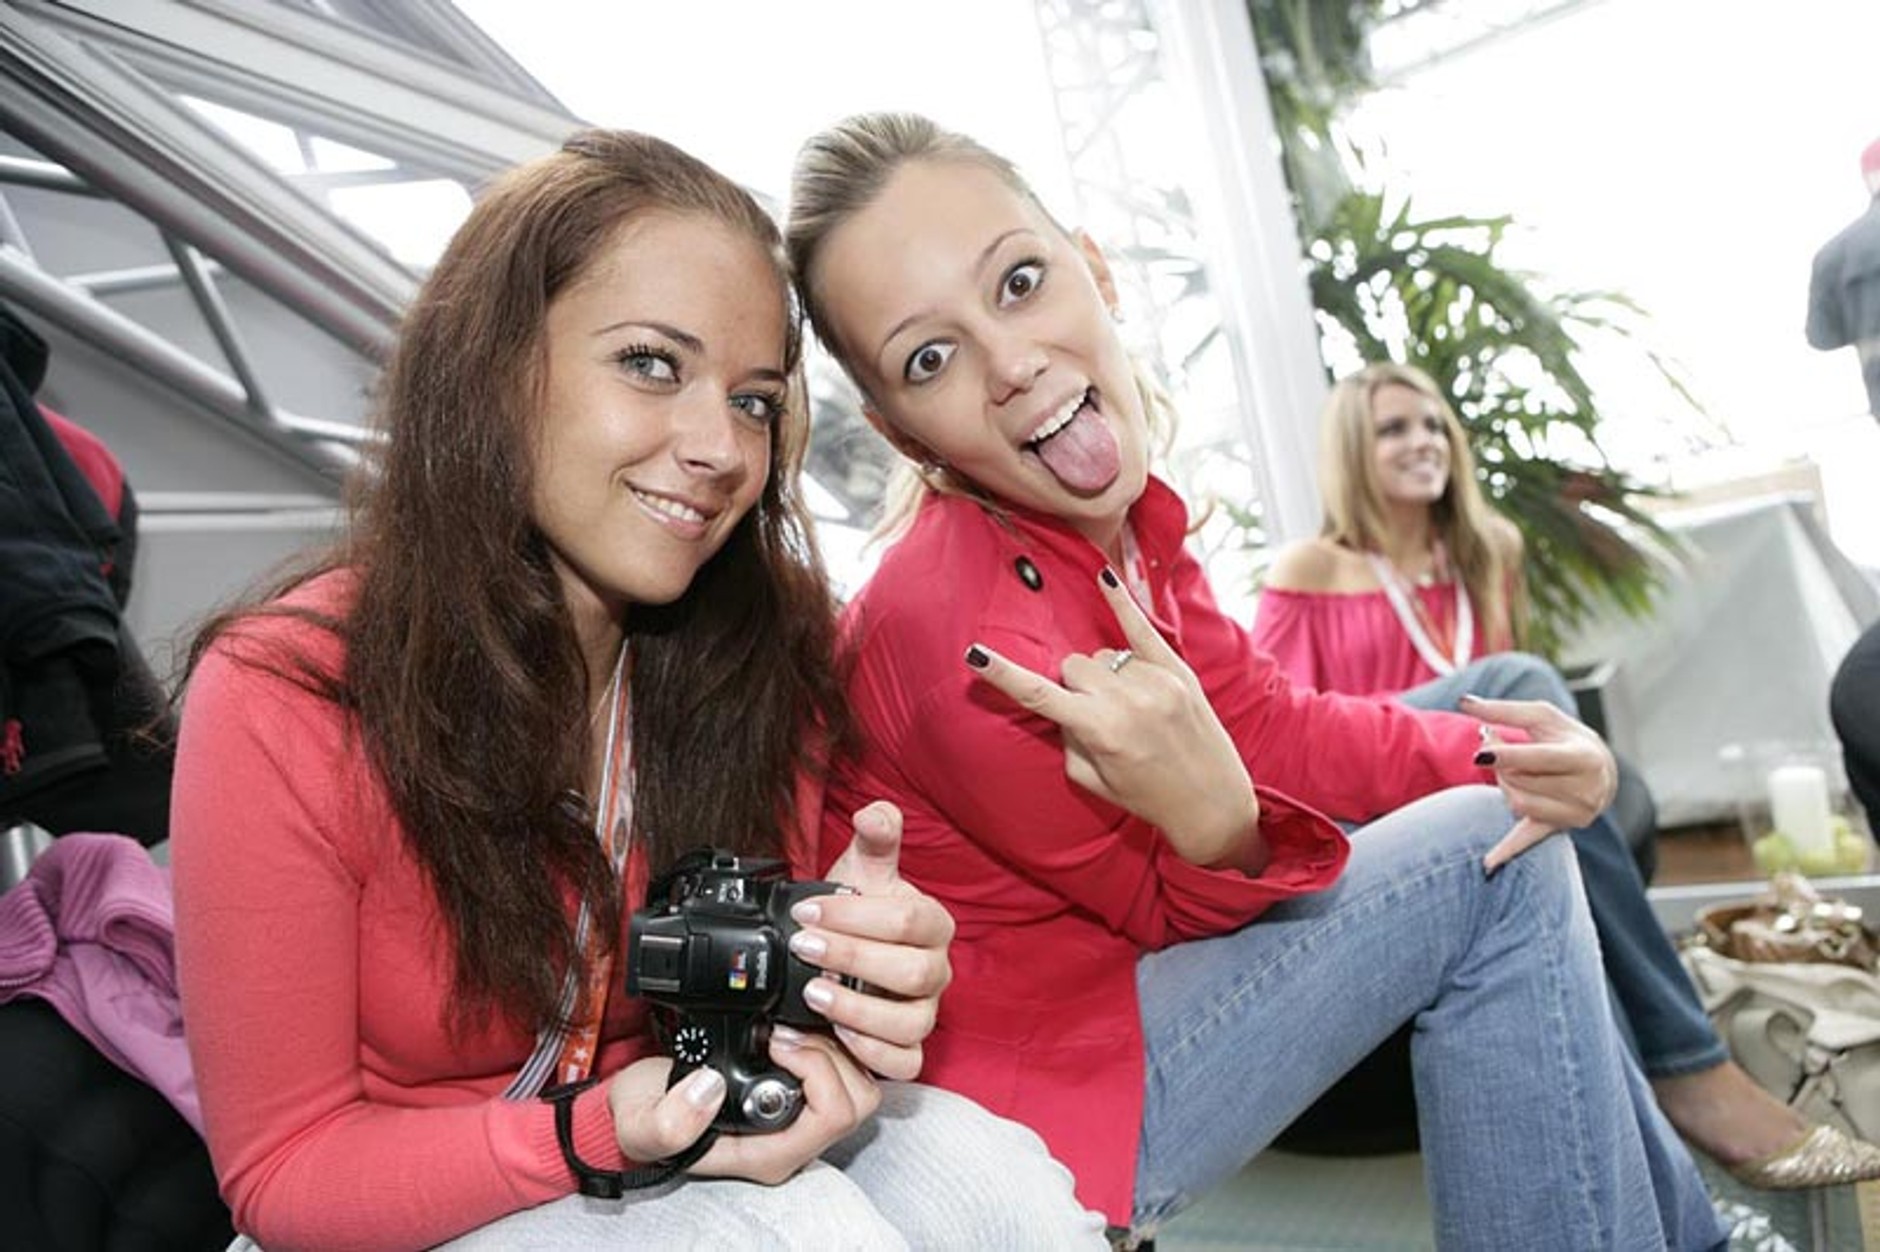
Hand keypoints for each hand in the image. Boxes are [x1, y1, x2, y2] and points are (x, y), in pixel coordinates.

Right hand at [606, 1034, 880, 1185]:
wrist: (645, 1104)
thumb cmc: (647, 1116)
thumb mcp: (640, 1123)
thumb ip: (669, 1120)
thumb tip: (711, 1088)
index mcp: (768, 1154)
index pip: (832, 1115)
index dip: (814, 1067)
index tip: (774, 1039)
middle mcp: (795, 1139)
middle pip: (858, 1097)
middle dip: (831, 1050)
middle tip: (787, 1027)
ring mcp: (804, 1117)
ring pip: (859, 1081)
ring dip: (835, 1043)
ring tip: (791, 1023)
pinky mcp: (806, 1092)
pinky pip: (846, 1067)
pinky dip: (831, 1039)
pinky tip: (799, 1021)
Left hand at [790, 801, 952, 1079]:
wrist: (846, 956)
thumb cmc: (858, 913)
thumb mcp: (861, 871)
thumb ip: (875, 838)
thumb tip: (876, 813)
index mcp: (932, 923)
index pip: (908, 920)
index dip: (857, 917)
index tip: (809, 912)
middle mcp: (935, 970)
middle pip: (912, 972)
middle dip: (852, 959)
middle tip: (804, 948)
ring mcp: (924, 1012)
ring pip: (910, 1022)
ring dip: (858, 1010)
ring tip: (814, 994)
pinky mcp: (907, 1048)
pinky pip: (904, 1061)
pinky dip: (871, 1051)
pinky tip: (838, 1035)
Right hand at [964, 569, 1262, 871]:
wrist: (1213, 805)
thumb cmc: (1148, 799)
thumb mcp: (1093, 780)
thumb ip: (1068, 737)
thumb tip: (1061, 702)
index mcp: (1100, 732)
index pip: (1039, 695)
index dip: (1003, 674)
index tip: (974, 654)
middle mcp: (1128, 701)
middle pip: (1073, 667)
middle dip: (1072, 685)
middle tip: (1091, 713)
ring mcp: (1157, 682)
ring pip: (1103, 656)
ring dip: (1102, 675)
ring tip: (1127, 707)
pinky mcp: (1180, 672)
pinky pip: (1143, 628)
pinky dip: (1122, 604)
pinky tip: (1103, 578)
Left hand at [1462, 693, 1618, 873]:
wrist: (1600, 769)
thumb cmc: (1565, 736)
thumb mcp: (1542, 717)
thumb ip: (1504, 711)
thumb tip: (1465, 702)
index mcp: (1585, 758)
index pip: (1541, 759)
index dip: (1509, 756)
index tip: (1480, 754)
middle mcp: (1586, 791)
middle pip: (1522, 780)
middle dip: (1500, 763)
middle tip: (1493, 744)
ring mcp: (1573, 814)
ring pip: (1516, 801)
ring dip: (1502, 783)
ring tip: (1508, 768)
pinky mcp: (1557, 829)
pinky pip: (1527, 840)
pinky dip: (1507, 851)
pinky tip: (1487, 864)